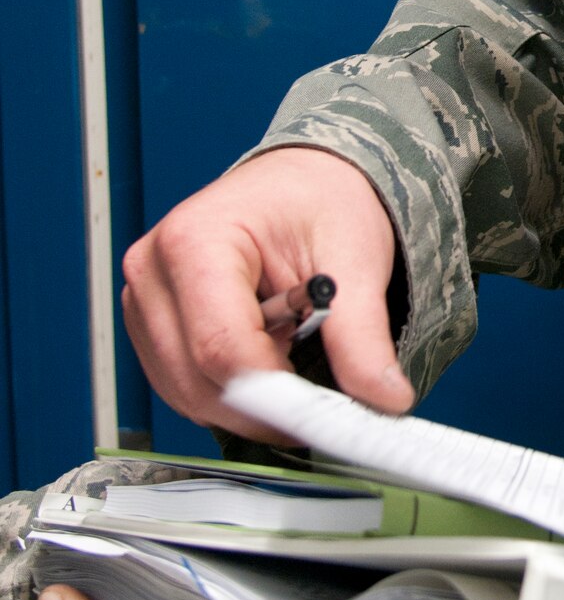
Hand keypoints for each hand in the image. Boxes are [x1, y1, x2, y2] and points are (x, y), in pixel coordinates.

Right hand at [122, 146, 414, 437]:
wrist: (302, 182)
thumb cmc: (319, 201)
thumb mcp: (355, 259)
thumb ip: (363, 336)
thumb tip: (384, 398)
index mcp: (196, 239)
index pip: (221, 346)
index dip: (273, 394)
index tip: (321, 417)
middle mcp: (154, 270)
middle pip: (198, 379)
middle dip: (264, 405)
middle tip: (323, 404)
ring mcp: (144, 301)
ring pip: (187, 394)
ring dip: (246, 401)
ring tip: (293, 355)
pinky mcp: (151, 325)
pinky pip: (183, 387)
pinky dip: (229, 392)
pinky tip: (265, 356)